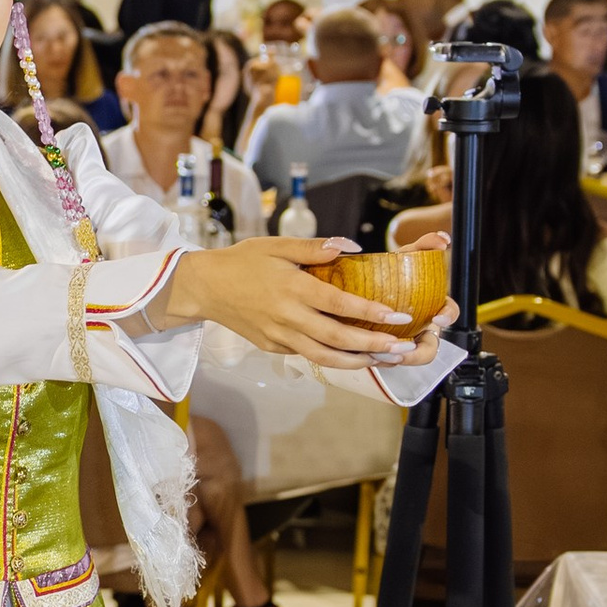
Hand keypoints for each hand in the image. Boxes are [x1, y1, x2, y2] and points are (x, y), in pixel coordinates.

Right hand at [158, 233, 428, 363]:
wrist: (204, 288)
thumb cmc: (242, 261)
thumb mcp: (277, 245)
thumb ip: (314, 248)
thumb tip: (351, 247)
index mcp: (292, 288)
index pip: (339, 303)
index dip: (370, 311)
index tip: (397, 315)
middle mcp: (288, 316)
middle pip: (337, 337)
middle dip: (373, 345)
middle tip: (401, 347)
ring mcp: (280, 336)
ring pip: (324, 356)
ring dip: (357, 361)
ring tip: (384, 360)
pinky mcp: (273, 346)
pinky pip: (307, 355)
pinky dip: (333, 359)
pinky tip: (354, 356)